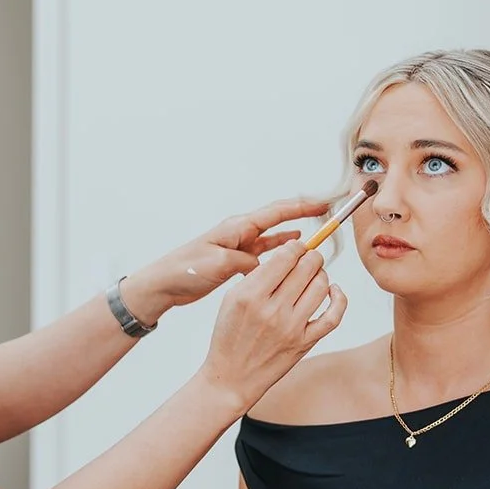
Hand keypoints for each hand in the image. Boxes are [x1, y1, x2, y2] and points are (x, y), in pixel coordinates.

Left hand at [120, 195, 331, 324]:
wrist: (164, 284)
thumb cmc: (185, 270)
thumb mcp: (219, 265)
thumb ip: (246, 262)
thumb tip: (266, 265)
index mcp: (237, 227)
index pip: (276, 212)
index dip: (301, 208)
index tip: (323, 204)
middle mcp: (239, 232)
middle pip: (277, 220)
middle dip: (302, 216)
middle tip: (326, 215)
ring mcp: (237, 246)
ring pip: (272, 237)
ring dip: (293, 237)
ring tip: (315, 236)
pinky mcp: (234, 261)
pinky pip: (263, 253)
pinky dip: (279, 252)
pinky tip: (291, 252)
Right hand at [199, 240, 347, 413]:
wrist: (232, 377)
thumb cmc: (230, 337)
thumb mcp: (232, 299)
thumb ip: (258, 275)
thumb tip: (289, 254)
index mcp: (250, 295)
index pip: (286, 256)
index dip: (296, 246)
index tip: (296, 248)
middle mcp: (272, 310)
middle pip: (307, 266)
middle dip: (311, 256)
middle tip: (307, 258)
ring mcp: (291, 328)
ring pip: (321, 285)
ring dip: (321, 274)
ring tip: (314, 275)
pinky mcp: (305, 343)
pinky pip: (333, 316)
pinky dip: (339, 298)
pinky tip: (333, 291)